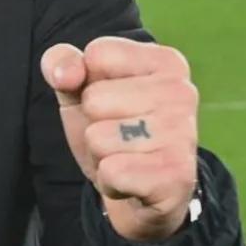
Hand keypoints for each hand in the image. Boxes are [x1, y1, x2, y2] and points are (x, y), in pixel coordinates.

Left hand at [41, 36, 197, 242]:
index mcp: (165, 61)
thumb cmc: (108, 124)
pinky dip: (110, 180)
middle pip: (95, 100)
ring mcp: (184, 135)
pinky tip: (131, 180)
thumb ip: (61, 62)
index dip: (86, 82)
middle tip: (117, 134)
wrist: (137, 189)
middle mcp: (182, 93)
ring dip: (100, 153)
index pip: (97, 55)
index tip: (109, 99)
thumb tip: (65, 75)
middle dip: (92, 122)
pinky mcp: (177, 176)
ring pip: (99, 138)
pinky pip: (112, 172)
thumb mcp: (77, 86)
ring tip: (124, 155)